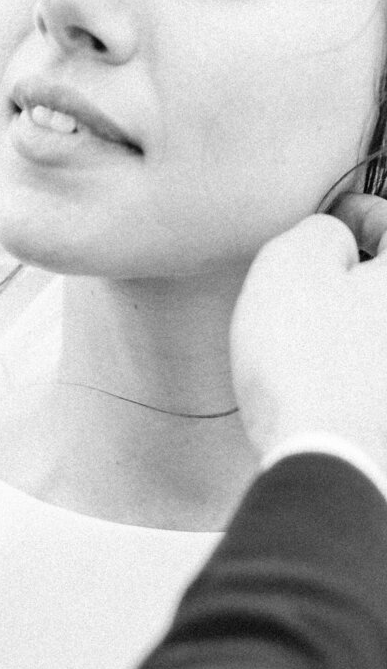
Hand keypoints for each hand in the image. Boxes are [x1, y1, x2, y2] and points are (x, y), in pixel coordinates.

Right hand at [230, 194, 386, 475]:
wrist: (321, 456)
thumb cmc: (307, 359)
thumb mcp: (291, 263)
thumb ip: (319, 230)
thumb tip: (333, 243)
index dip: (358, 213)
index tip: (329, 223)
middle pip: (382, 285)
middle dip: (354, 276)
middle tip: (309, 284)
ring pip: (373, 329)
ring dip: (348, 324)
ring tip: (302, 337)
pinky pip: (367, 374)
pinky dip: (347, 367)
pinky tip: (314, 380)